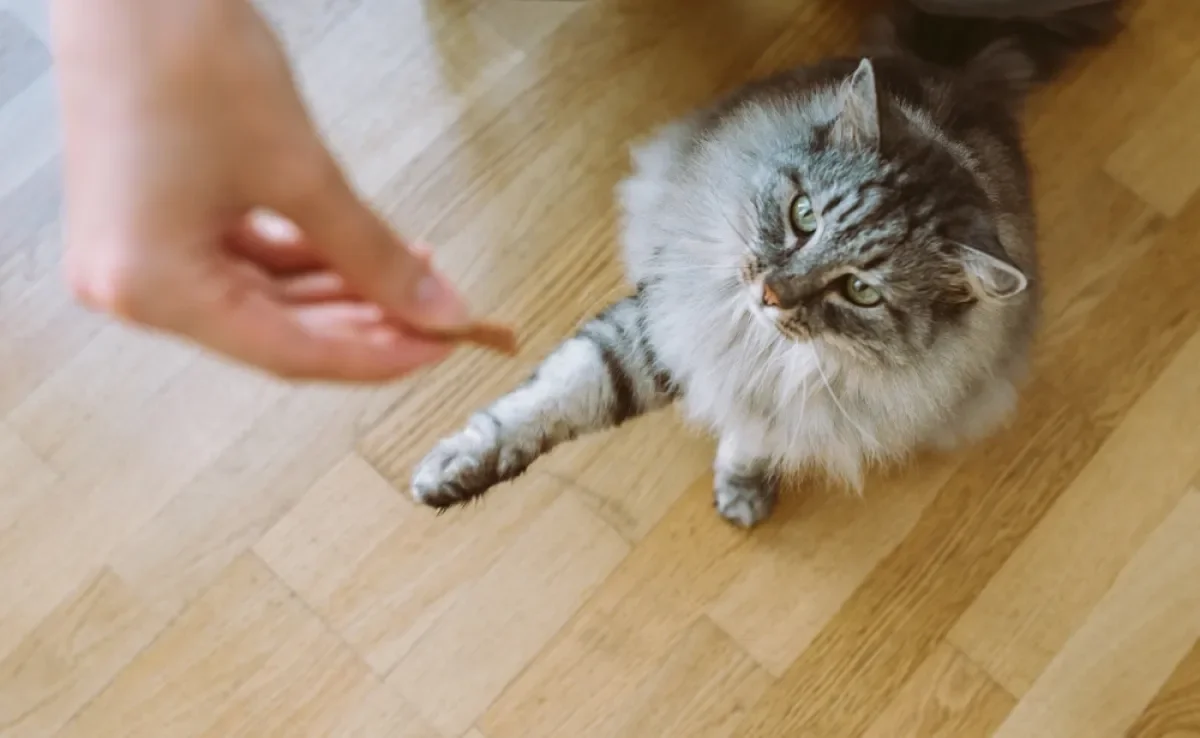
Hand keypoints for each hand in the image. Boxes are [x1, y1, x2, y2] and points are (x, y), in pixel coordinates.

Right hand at [49, 0, 470, 380]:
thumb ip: (373, 253)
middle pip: (274, 332)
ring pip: (262, 300)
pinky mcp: (151, 222)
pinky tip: (356, 255)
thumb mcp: (299, 170)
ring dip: (338, 292)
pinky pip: (240, 261)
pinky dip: (301, 260)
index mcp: (151, 287)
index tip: (438, 347)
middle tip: (431, 316)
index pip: (289, 353)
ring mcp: (136, 254)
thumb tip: (434, 308)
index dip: (377, 357)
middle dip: (362, 324)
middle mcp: (130, 285)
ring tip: (407, 279)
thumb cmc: (184, 55)